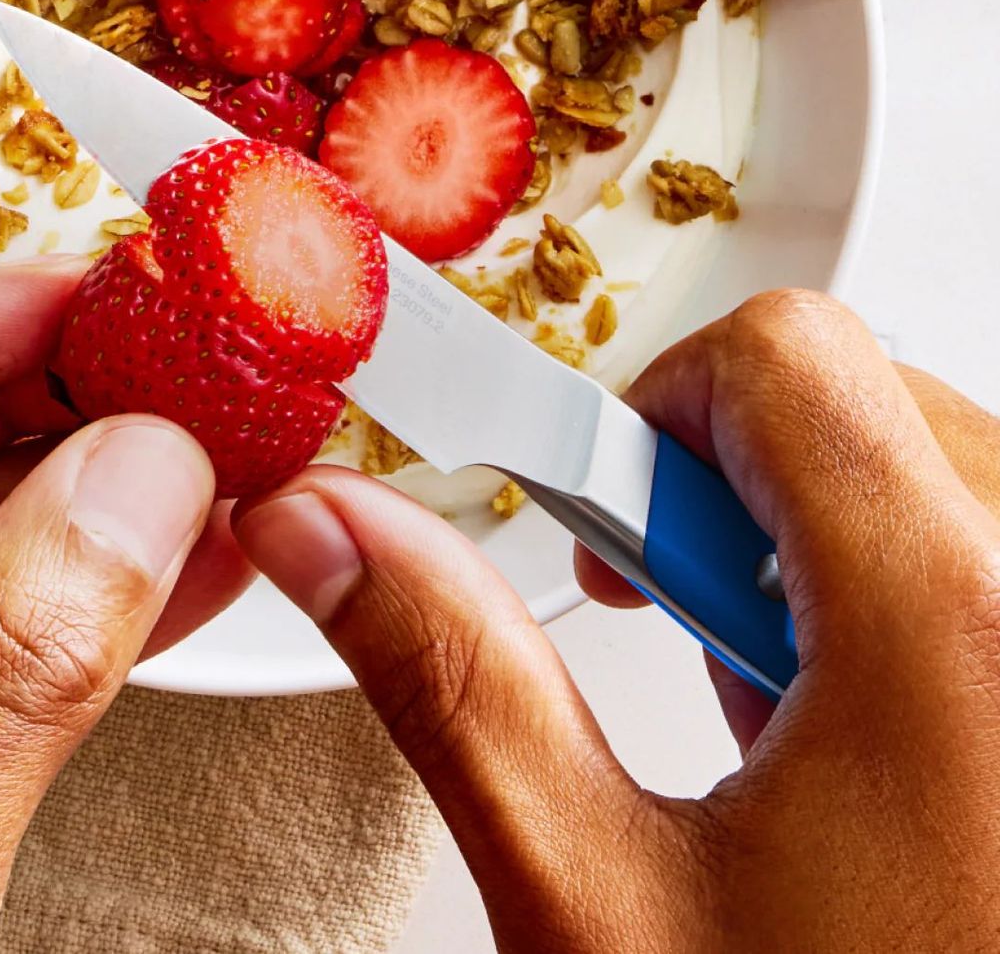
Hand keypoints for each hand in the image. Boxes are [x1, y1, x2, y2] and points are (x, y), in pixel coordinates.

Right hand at [236, 290, 999, 949]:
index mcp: (953, 633)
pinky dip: (916, 595)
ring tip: (782, 716)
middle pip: (861, 402)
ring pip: (937, 470)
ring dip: (824, 550)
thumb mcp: (598, 901)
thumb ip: (452, 678)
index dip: (646, 416)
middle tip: (679, 643)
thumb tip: (326, 531)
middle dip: (728, 491)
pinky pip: (997, 547)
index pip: (780, 359)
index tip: (590, 525)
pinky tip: (870, 739)